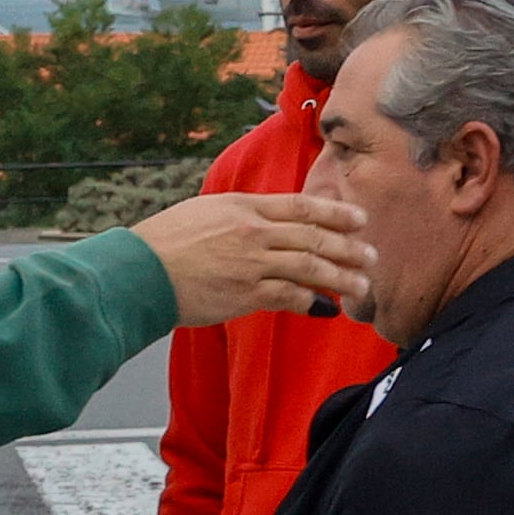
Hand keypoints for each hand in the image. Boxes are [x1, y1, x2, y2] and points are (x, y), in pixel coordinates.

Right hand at [137, 190, 373, 326]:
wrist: (141, 271)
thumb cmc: (167, 241)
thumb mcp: (207, 212)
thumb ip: (241, 216)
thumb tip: (267, 223)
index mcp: (245, 206)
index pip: (302, 206)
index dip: (336, 212)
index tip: (359, 219)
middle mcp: (254, 231)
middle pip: (314, 237)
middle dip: (348, 247)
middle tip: (372, 255)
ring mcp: (252, 263)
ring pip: (310, 267)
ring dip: (341, 277)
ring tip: (362, 286)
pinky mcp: (246, 294)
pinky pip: (290, 296)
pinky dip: (313, 302)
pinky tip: (328, 308)